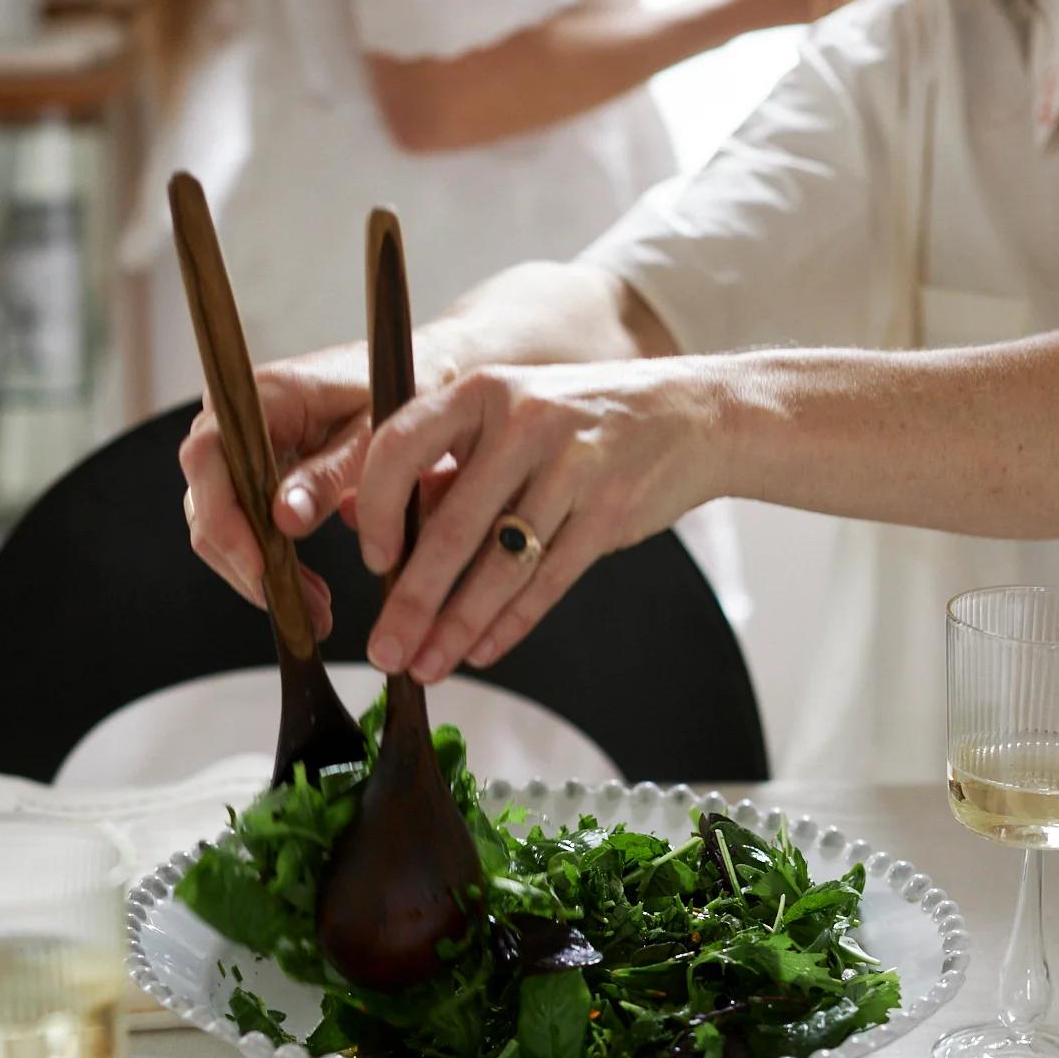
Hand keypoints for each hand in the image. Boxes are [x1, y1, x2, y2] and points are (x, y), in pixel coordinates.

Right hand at [181, 336, 459, 639]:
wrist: (422, 379)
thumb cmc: (404, 393)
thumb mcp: (377, 436)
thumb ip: (331, 475)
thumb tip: (283, 521)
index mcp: (262, 393)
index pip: (208, 458)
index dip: (223, 519)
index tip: (261, 570)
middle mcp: (236, 417)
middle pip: (204, 499)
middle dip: (247, 563)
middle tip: (305, 611)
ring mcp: (239, 445)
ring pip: (217, 520)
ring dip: (258, 571)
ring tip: (315, 610)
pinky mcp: (254, 469)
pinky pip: (240, 521)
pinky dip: (268, 560)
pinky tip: (307, 591)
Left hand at [354, 359, 723, 682]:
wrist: (690, 415)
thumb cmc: (582, 422)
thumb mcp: (508, 419)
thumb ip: (444, 465)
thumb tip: (368, 521)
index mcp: (482, 390)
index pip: (402, 446)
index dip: (378, 509)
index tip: (372, 561)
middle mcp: (523, 422)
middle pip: (452, 527)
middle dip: (411, 602)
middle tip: (385, 651)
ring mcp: (572, 467)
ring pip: (501, 566)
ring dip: (457, 627)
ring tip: (427, 667)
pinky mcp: (610, 510)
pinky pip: (548, 581)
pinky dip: (511, 623)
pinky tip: (481, 650)